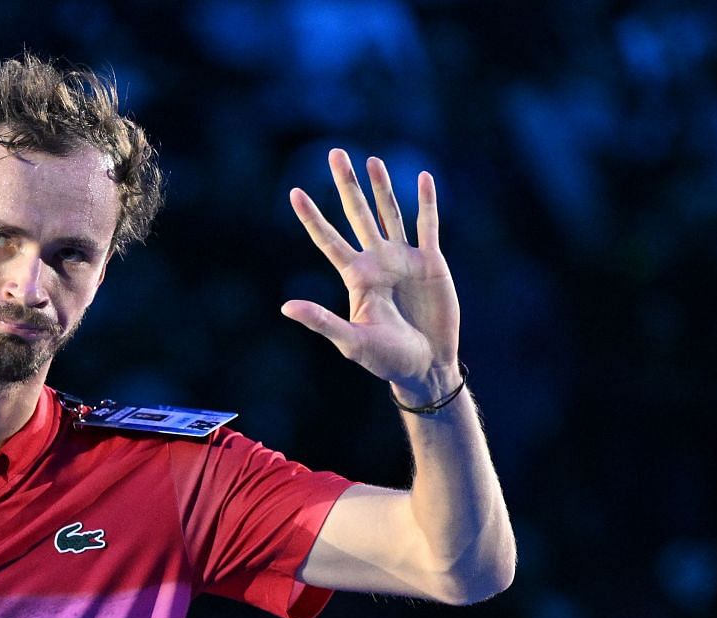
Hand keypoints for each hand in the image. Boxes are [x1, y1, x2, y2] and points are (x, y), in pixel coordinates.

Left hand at [281, 149, 460, 398]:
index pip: (328, 239)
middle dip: (346, 185)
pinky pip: (428, 225)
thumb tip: (286, 307)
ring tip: (371, 159)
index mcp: (356, 277)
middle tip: (335, 153)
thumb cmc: (386, 359)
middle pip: (358, 214)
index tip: (295, 192)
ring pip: (390, 213)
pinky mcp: (431, 262)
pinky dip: (427, 202)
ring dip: (381, 187)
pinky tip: (423, 178)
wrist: (426, 366)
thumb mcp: (351, 341)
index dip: (312, 217)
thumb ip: (321, 321)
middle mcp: (377, 262)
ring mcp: (403, 259)